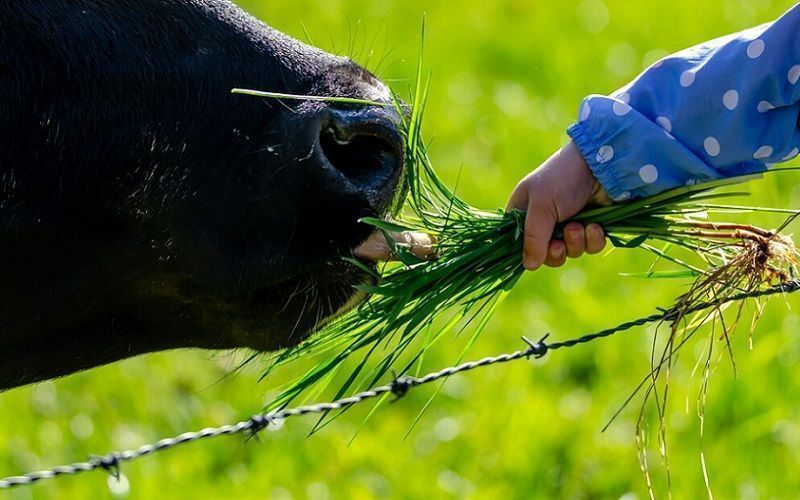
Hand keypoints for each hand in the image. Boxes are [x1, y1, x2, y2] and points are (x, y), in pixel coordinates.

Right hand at [506, 142, 609, 269]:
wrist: (602, 164)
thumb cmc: (563, 178)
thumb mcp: (541, 206)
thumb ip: (533, 238)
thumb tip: (528, 266)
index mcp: (524, 212)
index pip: (518, 243)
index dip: (527, 252)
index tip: (536, 253)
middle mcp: (545, 221)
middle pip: (545, 254)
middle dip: (555, 252)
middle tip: (559, 243)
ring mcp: (569, 224)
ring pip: (569, 253)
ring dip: (575, 243)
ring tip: (579, 226)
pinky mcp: (591, 227)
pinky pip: (589, 247)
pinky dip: (592, 240)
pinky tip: (594, 226)